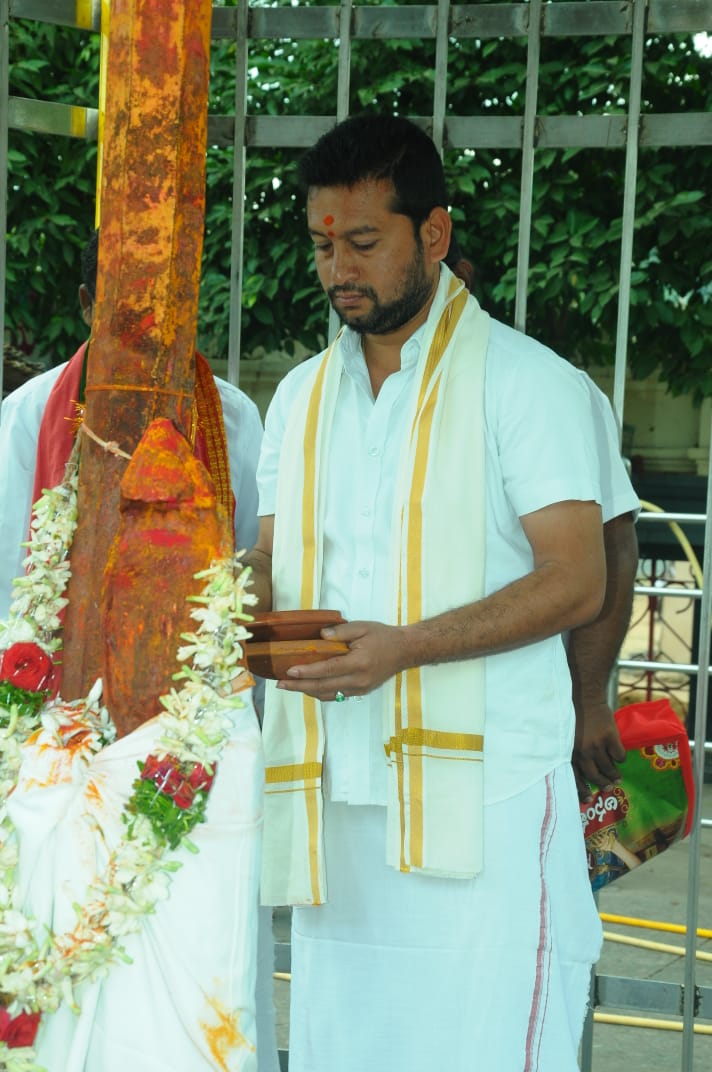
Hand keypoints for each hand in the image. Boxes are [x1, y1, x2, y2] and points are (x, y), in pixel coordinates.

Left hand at [276, 620, 409, 701]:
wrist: (405, 651)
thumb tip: (320, 636)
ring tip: (289, 686)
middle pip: (323, 686)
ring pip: (328, 694)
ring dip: (307, 691)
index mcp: (359, 663)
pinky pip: (335, 695)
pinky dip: (320, 692)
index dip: (307, 672)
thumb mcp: (363, 627)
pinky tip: (308, 687)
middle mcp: (358, 680)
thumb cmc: (383, 636)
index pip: (328, 669)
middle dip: (300, 686)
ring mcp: (360, 689)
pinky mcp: (360, 692)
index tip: (289, 671)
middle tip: (280, 684)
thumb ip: (341, 631)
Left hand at [572, 699, 625, 801]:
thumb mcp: (566, 736)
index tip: (588, 799)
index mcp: (569, 752)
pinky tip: (619, 757)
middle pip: (593, 775)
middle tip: (609, 787)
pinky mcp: (610, 737)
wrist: (584, 696)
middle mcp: (582, 751)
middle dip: (602, 783)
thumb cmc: (573, 716)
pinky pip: (619, 755)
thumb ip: (572, 752)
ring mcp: (597, 744)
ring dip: (614, 775)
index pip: (574, 777)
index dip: (582, 790)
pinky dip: (620, 758)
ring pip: (608, 767)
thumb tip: (581, 771)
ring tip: (618, 778)